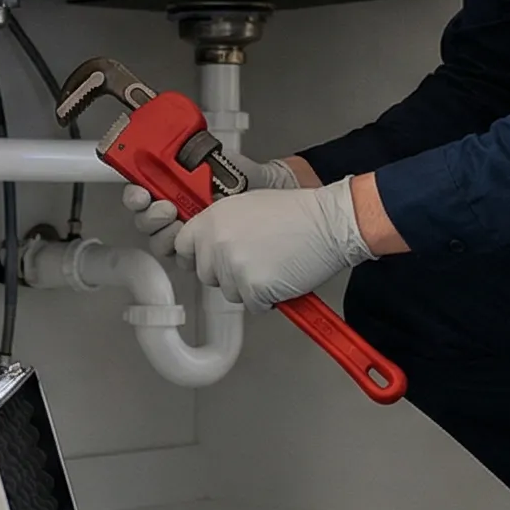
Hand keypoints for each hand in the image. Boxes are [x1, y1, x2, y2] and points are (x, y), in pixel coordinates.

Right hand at [119, 152, 297, 261]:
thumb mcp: (215, 159)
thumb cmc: (246, 178)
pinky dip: (186, 254)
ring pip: (159, 242)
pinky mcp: (201, 253)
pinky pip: (184, 260)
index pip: (140, 194)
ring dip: (165, 235)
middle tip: (168, 209)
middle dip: (151, 217)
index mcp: (170, 187)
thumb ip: (192, 156)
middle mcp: (173, 210)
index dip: (135, 196)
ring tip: (182, 224)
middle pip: (144, 221)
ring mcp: (186, 233)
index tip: (142, 194)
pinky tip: (197, 245)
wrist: (272, 195)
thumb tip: (178, 149)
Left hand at [179, 179, 375, 309]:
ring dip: (249, 287)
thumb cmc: (296, 213)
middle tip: (256, 259)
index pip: (181, 247)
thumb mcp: (246, 205)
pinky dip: (267, 298)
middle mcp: (216, 243)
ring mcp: (233, 267)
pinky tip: (282, 276)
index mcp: (211, 219)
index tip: (210, 258)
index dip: (197, 256)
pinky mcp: (252, 289)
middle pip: (206, 275)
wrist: (327, 223)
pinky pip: (253, 305)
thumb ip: (220, 224)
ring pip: (229, 293)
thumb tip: (207, 242)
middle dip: (227, 273)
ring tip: (273, 264)